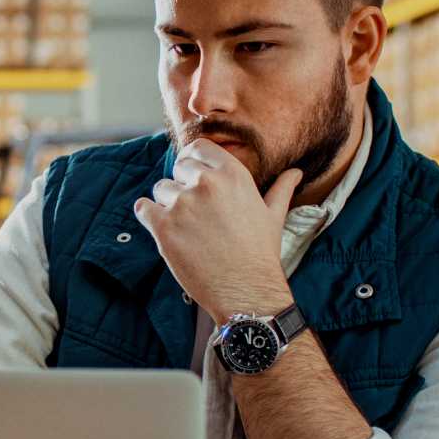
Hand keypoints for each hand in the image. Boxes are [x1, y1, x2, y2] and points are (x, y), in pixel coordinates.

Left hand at [133, 139, 299, 324]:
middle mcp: (206, 183)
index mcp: (233, 174)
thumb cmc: (261, 253)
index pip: (199, 148)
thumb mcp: (274, 215)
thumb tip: (295, 172)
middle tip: (196, 212)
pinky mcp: (164, 227)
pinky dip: (149, 217)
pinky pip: (143, 208)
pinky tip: (166, 230)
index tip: (194, 176)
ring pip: (161, 189)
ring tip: (187, 228)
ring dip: (168, 205)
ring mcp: (182, 204)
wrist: (246, 291)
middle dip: (183, 185)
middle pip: (179, 167)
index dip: (194, 161)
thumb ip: (281, 189)